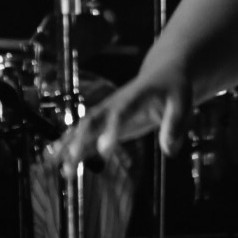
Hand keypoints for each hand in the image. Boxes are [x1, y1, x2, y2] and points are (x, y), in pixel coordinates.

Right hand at [50, 67, 192, 177]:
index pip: (122, 113)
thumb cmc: (175, 87)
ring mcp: (108, 111)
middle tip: (72, 161)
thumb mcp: (184, 101)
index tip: (103, 152)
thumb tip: (169, 151)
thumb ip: (177, 124)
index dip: (112, 130)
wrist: (162, 72)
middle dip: (81, 140)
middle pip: (94, 120)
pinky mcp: (106, 120)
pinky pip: (84, 132)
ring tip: (56, 165)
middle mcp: (116, 102)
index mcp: (136, 96)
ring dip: (69, 144)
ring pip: (83, 127)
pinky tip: (54, 159)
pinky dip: (69, 144)